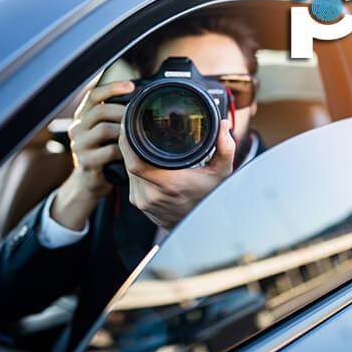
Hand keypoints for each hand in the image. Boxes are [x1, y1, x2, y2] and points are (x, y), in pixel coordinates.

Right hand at [51, 81, 134, 229]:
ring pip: (104, 129)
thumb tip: (140, 100)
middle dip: (122, 111)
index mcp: (82, 118)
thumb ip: (115, 118)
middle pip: (99, 110)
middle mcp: (76, 129)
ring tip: (135, 135)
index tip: (131, 85)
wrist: (91, 182)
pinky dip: (123, 151)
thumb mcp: (106, 133)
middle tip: (139, 116)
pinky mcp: (86, 162)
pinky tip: (130, 153)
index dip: (112, 87)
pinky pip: (108, 151)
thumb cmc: (104, 155)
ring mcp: (79, 146)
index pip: (93, 95)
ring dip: (123, 131)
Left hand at [119, 119, 234, 230]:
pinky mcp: (137, 202)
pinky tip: (141, 158)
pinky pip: (129, 178)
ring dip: (130, 153)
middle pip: (128, 161)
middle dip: (130, 142)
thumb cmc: (208, 200)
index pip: (135, 162)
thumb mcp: (221, 174)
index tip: (130, 124)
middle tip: (135, 125)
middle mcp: (151, 194)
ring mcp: (142, 200)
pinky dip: (133, 166)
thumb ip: (225, 149)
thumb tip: (222, 126)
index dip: (127, 141)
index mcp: (169, 184)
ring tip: (139, 139)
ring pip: (127, 169)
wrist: (199, 228)